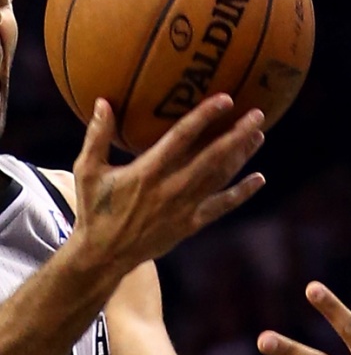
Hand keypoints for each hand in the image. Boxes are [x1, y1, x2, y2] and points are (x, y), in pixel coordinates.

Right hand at [72, 95, 265, 273]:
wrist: (104, 255)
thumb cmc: (94, 209)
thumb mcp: (87, 170)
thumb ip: (97, 135)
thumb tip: (103, 101)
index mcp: (148, 171)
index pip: (182, 137)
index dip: (206, 116)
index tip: (226, 99)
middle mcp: (171, 188)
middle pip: (212, 157)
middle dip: (237, 135)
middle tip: (257, 115)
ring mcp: (184, 208)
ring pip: (220, 178)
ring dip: (241, 156)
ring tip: (258, 135)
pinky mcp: (190, 225)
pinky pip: (221, 207)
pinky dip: (241, 193)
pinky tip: (258, 179)